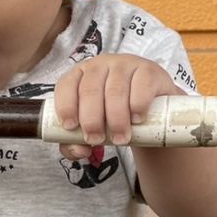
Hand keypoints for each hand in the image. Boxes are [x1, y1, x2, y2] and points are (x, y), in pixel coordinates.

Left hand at [54, 55, 183, 160]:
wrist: (151, 109)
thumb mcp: (93, 127)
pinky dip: (138, 106)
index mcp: (80, 75)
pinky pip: (141, 86)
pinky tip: (136, 119)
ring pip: (115, 91)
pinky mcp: (148, 70)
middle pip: (90, 90)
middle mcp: (100, 65)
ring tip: (120, 138)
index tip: (71, 127)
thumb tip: (79, 151)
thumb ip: (76, 142)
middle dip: (91, 120)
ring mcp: (125, 64)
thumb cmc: (114, 115)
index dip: (66, 106)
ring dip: (116, 120)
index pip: (66, 85)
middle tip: (96, 139)